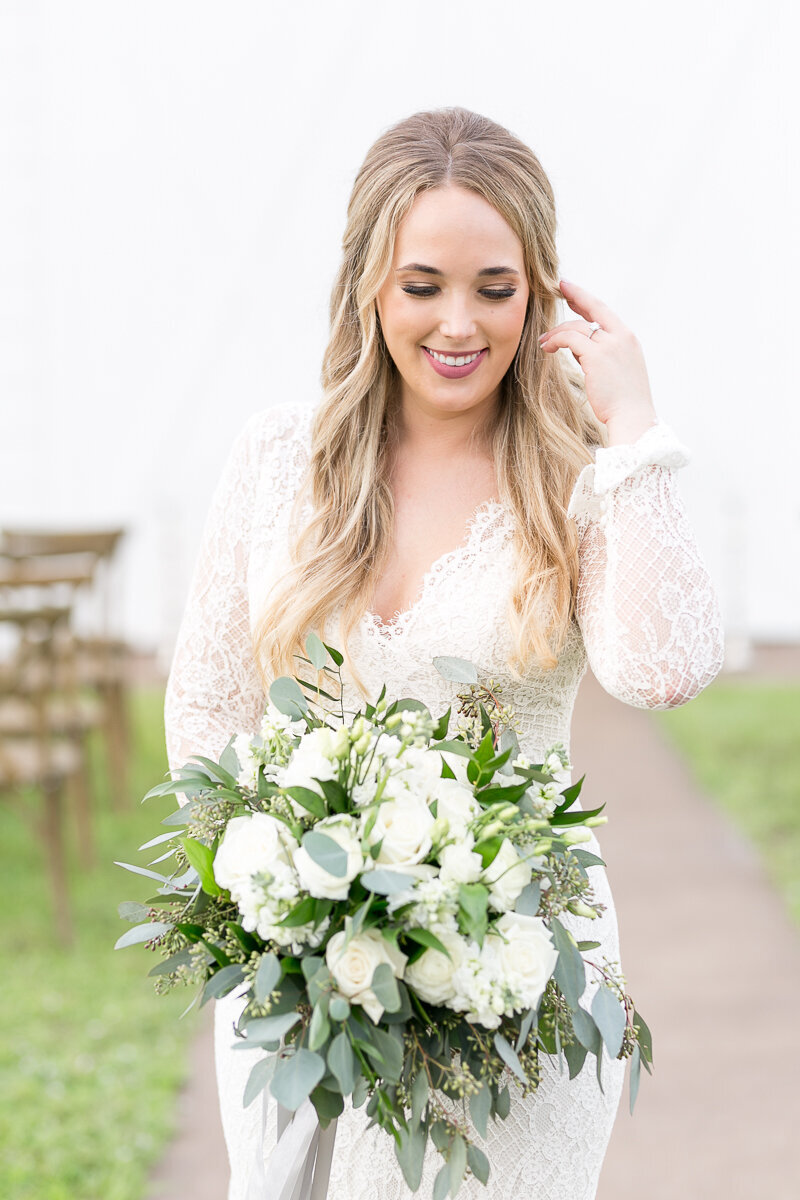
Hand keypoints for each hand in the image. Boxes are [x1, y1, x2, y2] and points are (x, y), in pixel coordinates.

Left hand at [538, 279, 657, 445]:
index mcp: (629, 339)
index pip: (605, 312)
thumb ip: (599, 354)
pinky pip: (569, 339)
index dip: (586, 299)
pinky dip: (555, 340)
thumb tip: (577, 347)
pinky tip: (546, 347)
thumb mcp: (616, 372)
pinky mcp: (596, 356)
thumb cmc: (623, 403)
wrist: (633, 418)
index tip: (571, 290)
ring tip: (543, 341)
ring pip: (577, 327)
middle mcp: (622, 337)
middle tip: (558, 289)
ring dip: (557, 332)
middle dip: (575, 296)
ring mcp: (610, 345)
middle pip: (594, 308)